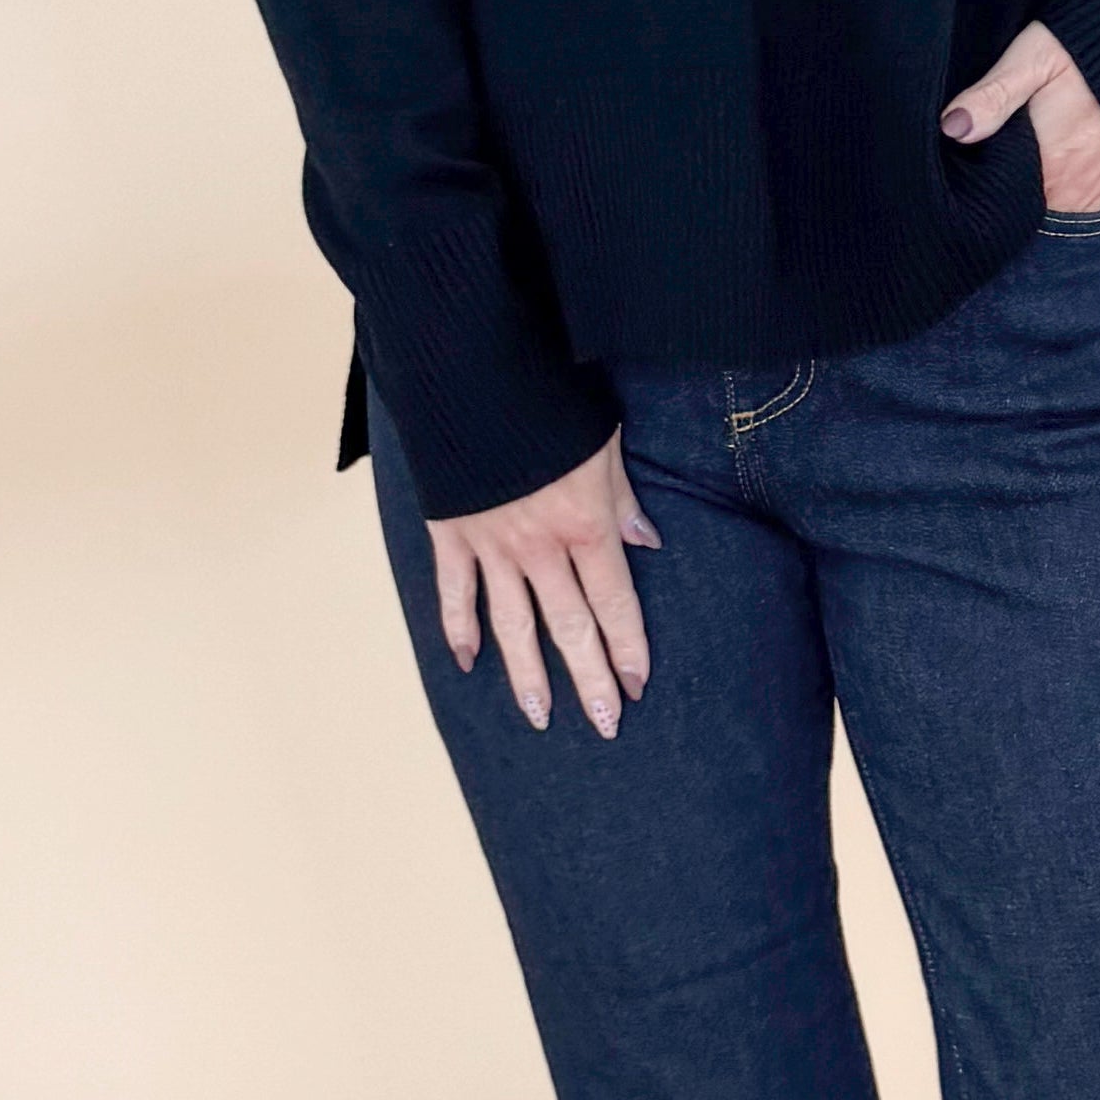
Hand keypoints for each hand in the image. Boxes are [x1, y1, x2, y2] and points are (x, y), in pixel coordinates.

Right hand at [428, 431, 661, 735]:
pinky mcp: (451, 534)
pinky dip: (458, 629)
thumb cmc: (548, 402)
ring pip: (513, 625)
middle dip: (590, 680)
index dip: (628, 648)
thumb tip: (647, 542)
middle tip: (605, 724)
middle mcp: (539, 546)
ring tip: (539, 717)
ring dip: (527, 676)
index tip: (638, 685)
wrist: (474, 374)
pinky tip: (465, 663)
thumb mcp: (604, 444)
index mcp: (584, 524)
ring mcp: (491, 545)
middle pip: (570, 628)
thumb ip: (623, 500)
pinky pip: (454, 593)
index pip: (614, 602)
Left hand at [939, 23, 1099, 211]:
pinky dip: (1074, 194)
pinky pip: (1089, 208)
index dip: (987, 183)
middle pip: (1028, 207)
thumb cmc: (1091, 50)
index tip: (976, 166)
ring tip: (1034, 163)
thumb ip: (993, 95)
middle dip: (1012, 190)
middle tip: (1004, 158)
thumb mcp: (1035, 58)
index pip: (1001, 196)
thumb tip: (952, 128)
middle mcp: (1074, 190)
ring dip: (1043, 195)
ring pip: (1056, 211)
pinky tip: (1064, 169)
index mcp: (1046, 164)